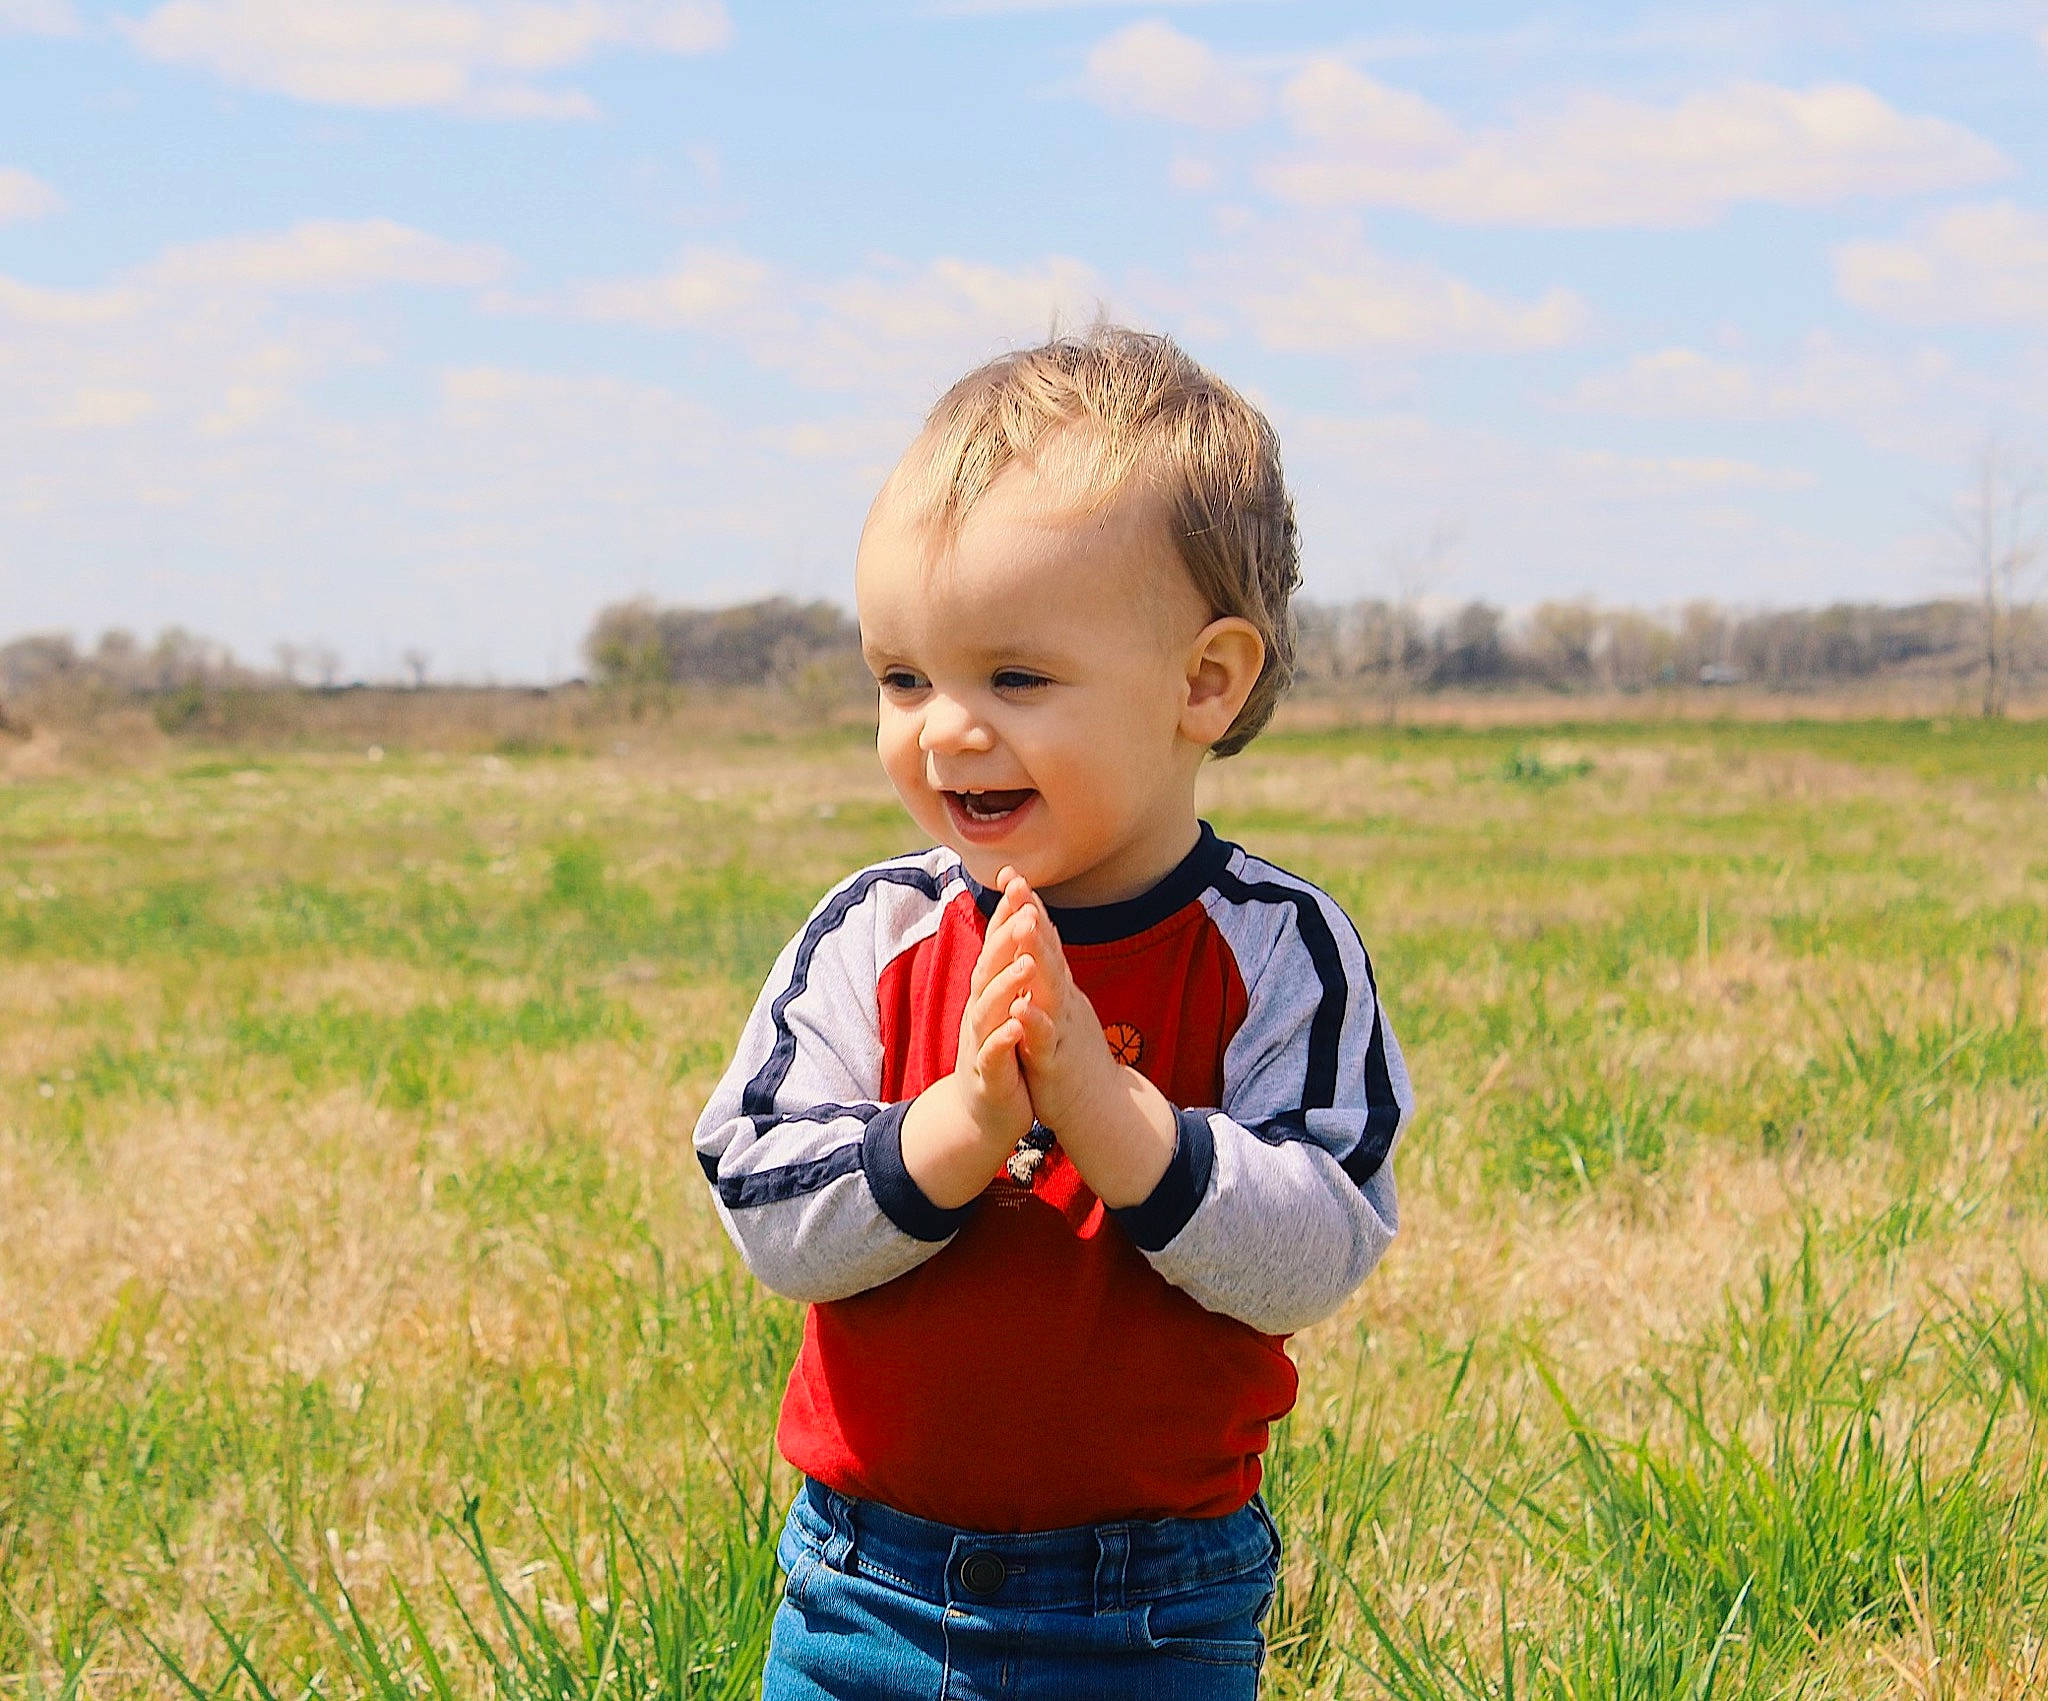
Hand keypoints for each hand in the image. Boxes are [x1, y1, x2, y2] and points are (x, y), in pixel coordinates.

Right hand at [896, 873, 1039, 1208]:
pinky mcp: (988, 1075)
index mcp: (988, 994)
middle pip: (990, 968)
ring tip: (1026, 965)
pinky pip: (994, 1055)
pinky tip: (1017, 1025)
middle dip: (1006, 939)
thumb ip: (1004, 968)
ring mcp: (980, 1042)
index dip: (1005, 914)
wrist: (980, 1114)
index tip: (1018, 879)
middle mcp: (980, 1012)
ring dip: (1006, 986)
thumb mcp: (1002, 1006)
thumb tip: (1012, 922)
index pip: (997, 947)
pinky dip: (1004, 1039)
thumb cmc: (999, 1054)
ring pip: (990, 1009)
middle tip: (1024, 908)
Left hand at [987, 868, 1178, 1208]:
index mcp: (1061, 992)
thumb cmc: (1076, 1059)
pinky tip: (1020, 1005)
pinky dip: (1032, 1022)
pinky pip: (1044, 1041)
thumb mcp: (1063, 1010)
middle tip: (1020, 882)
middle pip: (1049, 954)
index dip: (1030, 907)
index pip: (1045, 942)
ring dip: (1037, 957)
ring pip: (1049, 990)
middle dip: (1033, 917)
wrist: (1103, 1111)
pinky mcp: (1056, 1065)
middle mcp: (1065, 1004)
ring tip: (1023, 926)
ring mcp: (1063, 1032)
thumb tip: (1042, 940)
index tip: (1013, 873)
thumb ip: (1052, 977)